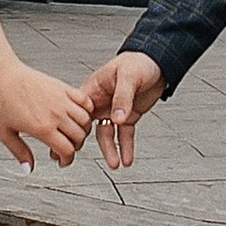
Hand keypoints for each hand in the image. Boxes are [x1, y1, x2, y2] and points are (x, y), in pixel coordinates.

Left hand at [0, 60, 97, 169]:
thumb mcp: (5, 133)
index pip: (67, 150)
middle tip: (66, 147)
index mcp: (42, 128)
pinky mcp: (62, 87)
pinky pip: (85, 100)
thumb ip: (19, 152)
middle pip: (79, 137)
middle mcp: (55, 114)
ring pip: (86, 120)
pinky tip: (78, 114)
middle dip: (75, 147)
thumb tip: (28, 168)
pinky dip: (87, 110)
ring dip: (82, 130)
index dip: (67, 160)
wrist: (2, 75)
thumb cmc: (0, 100)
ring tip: (72, 132)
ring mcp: (60, 99)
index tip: (61, 161)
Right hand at [79, 50, 163, 169]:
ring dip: (110, 150)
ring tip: (114, 164)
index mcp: (94, 89)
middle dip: (81, 144)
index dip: (71, 127)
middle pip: (88, 127)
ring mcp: (114, 110)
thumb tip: (117, 119)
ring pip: (107, 134)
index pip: (78, 111)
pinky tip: (126, 158)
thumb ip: (122, 98)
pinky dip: (125, 147)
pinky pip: (124, 135)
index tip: (66, 142)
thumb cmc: (138, 61)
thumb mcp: (128, 76)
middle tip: (70, 159)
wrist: (158, 63)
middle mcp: (101, 101)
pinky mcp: (128, 116)